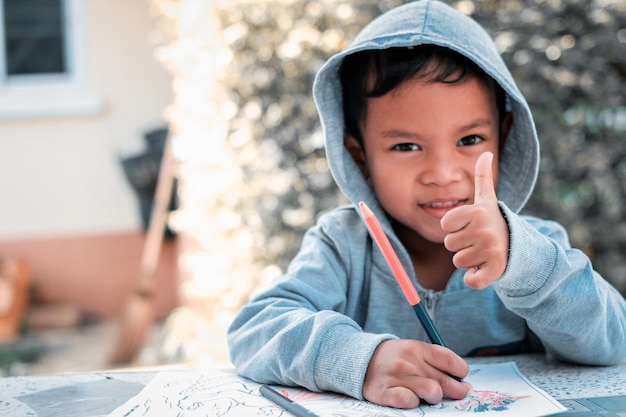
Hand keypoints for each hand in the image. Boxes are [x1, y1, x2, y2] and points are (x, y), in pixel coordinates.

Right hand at [363, 340, 470, 407]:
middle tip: (457, 393)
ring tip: (431, 396)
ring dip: (435, 397)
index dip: (462, 373)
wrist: (360, 360)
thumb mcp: (413, 350)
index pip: (452, 362)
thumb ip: (435, 360)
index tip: (462, 378)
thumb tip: (460, 377)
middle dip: (457, 391)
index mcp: (417, 348)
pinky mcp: (383, 391)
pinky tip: (412, 399)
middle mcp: (407, 360)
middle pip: (445, 381)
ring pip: (432, 392)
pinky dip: (414, 402)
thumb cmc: (395, 359)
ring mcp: (395, 376)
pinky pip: (407, 401)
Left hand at [440, 151, 509, 288]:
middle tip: (477, 240)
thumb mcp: (486, 199)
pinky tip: (485, 268)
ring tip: (483, 251)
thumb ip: (482, 176)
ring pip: (458, 261)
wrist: (517, 245)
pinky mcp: (495, 271)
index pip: (444, 225)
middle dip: (461, 244)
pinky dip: (475, 279)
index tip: (469, 225)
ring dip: (468, 260)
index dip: (454, 227)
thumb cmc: (491, 221)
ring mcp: (490, 251)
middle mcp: (484, 230)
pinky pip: (471, 281)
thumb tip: (486, 152)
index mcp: (477, 212)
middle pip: (449, 244)